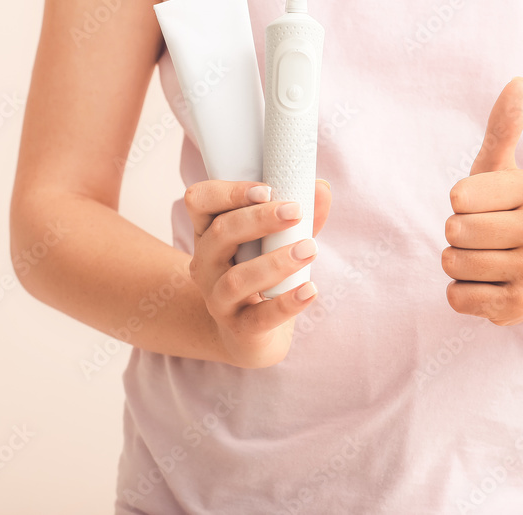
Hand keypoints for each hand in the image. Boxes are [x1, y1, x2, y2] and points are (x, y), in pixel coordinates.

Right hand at [184, 178, 331, 367]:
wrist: (248, 334)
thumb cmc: (262, 275)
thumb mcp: (277, 241)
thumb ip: (298, 216)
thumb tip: (322, 188)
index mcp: (209, 232)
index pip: (200, 201)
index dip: (228, 192)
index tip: (267, 190)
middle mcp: (205, 263)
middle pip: (220, 233)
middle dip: (259, 219)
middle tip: (296, 212)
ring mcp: (217, 298)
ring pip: (236, 279)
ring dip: (275, 262)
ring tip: (310, 249)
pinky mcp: (239, 328)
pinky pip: (260, 317)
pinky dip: (287, 303)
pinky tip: (310, 290)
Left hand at [442, 77, 522, 325]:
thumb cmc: (508, 211)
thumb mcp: (501, 168)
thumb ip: (503, 126)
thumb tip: (518, 80)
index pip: (458, 196)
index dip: (460, 202)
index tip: (482, 205)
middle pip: (454, 231)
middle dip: (456, 234)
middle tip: (482, 235)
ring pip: (452, 264)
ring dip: (456, 263)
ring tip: (484, 259)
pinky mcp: (517, 309)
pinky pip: (456, 297)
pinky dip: (461, 292)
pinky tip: (486, 285)